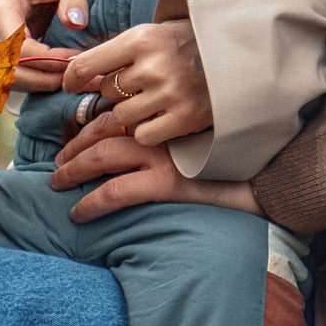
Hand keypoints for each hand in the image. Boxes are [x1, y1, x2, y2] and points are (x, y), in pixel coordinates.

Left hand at [49, 110, 261, 221]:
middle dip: (75, 145)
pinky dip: (91, 202)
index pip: (121, 113)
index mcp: (168, 118)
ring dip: (74, 168)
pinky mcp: (168, 182)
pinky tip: (78, 212)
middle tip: (59, 159)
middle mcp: (163, 131)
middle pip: (104, 130)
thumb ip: (174, 140)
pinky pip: (116, 192)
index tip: (78, 133)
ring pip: (102, 156)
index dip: (92, 122)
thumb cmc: (236, 164)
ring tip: (58, 180)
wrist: (268, 181)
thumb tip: (142, 146)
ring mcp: (164, 156)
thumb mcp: (201, 144)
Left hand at [60, 21, 210, 144]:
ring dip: (132, 112)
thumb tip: (72, 74)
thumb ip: (113, 54)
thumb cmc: (184, 45)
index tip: (71, 85)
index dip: (73, 78)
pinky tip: (163, 116)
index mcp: (141, 39)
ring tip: (154, 99)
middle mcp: (154, 66)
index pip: (87, 65)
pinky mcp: (184, 118)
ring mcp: (170, 94)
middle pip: (108, 93)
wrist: (235, 56)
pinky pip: (143, 135)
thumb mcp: (149, 36)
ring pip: (122, 116)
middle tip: (140, 84)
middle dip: (118, 91)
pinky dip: (148, 130)